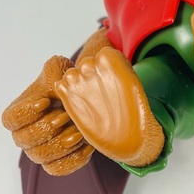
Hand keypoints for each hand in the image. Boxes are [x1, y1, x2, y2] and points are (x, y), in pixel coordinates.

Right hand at [1, 56, 93, 174]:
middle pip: (26, 140)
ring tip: (79, 131)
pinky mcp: (56, 164)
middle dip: (47, 128)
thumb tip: (55, 85)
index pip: (11, 119)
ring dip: (62, 145)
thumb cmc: (66, 85)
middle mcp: (24, 137)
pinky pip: (59, 169)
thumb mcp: (58, 71)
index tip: (45, 102)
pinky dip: (74, 158)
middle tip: (66, 116)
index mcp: (18, 114)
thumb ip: (53, 72)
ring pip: (42, 157)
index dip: (26, 113)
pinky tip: (87, 143)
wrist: (85, 100)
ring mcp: (39, 152)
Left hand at [54, 48, 164, 166]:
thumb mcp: (128, 80)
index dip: (106, 71)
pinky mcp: (65, 94)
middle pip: (86, 64)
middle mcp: (90, 64)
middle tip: (101, 96)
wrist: (126, 137)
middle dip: (91, 77)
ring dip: (78, 86)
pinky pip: (60, 87)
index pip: (102, 55)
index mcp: (109, 57)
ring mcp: (76, 79)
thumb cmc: (132, 110)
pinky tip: (81, 106)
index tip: (111, 83)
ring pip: (72, 75)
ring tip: (92, 103)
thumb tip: (100, 63)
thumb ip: (113, 67)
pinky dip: (68, 95)